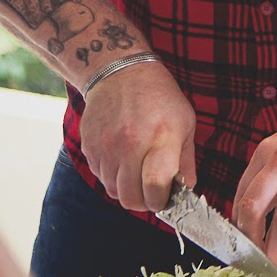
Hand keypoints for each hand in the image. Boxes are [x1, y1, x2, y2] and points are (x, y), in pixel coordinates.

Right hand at [79, 59, 196, 212]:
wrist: (121, 74)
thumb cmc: (161, 98)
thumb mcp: (185, 124)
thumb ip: (185, 162)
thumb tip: (186, 192)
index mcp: (161, 138)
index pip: (154, 187)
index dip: (161, 202)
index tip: (166, 199)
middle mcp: (130, 145)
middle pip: (130, 197)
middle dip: (144, 202)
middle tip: (152, 192)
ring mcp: (106, 147)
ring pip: (113, 191)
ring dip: (127, 189)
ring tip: (138, 171)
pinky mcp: (89, 147)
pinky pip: (100, 176)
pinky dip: (112, 176)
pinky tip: (123, 159)